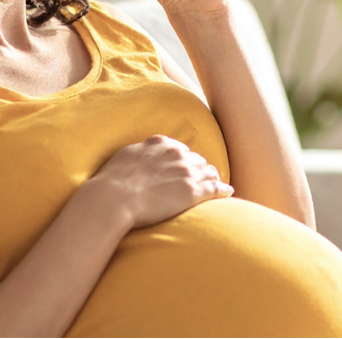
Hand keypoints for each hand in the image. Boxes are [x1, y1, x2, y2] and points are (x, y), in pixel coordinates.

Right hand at [87, 134, 233, 229]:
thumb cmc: (113, 180)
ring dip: (213, 177)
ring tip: (216, 184)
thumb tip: (145, 151)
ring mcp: (186, 173)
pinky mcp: (192, 192)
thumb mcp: (126, 155)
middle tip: (202, 178)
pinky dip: (223, 190)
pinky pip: (215, 188)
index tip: (185, 166)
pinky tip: (228, 192)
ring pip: (209, 172)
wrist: (114, 198)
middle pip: (197, 159)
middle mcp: (177, 154)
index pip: (181, 149)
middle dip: (200, 168)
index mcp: (161, 144)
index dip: (184, 159)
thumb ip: (141, 150)